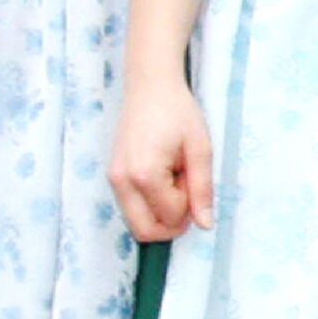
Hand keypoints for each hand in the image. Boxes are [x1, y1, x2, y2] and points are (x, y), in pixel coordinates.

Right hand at [109, 72, 213, 240]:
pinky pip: (131, 207)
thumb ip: (202, 189)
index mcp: (144, 175)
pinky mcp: (111, 177)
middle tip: (188, 191)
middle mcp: (121, 183)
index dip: (190, 206)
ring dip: (161, 212)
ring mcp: (112, 181)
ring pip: (136, 222)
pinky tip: (164, 176)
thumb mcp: (200, 148)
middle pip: (144, 231)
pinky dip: (150, 203)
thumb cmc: (179, 112)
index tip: (196, 178)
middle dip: (172, 223)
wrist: (150, 87)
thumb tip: (205, 225)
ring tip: (176, 178)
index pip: (170, 216)